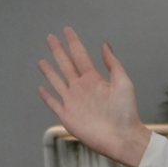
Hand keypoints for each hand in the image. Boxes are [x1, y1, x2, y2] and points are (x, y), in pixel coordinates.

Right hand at [37, 27, 151, 166]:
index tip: (67, 30)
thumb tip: (105, 44)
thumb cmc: (126, 112)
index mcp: (94, 79)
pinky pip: (54, 104)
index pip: (80, 56)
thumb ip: (112, 64)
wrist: (122, 137)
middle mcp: (82, 88)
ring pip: (57, 82)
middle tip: (50, 37)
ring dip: (49, 71)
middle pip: (66, 65)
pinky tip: (41, 88)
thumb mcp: (123, 83)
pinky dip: (47, 96)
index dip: (73, 43)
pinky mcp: (68, 116)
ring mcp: (73, 102)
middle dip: (58, 51)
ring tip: (41, 61)